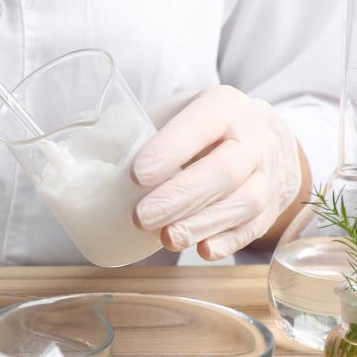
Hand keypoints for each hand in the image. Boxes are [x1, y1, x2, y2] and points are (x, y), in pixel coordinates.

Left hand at [132, 86, 303, 260]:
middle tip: (141, 217)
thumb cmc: (200, 130)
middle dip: (179, 198)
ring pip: (243, 202)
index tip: (136, 175)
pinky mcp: (270, 208)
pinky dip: (228, 241)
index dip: (170, 149)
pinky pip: (254, 228)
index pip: (201, 124)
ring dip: (201, 224)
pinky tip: (203, 250)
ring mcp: (267, 174)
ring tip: (166, 239)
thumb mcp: (175, 115)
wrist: (261, 139)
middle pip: (223, 171)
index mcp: (224, 106)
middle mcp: (253, 138)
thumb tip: (86, 158)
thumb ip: (138, 132)